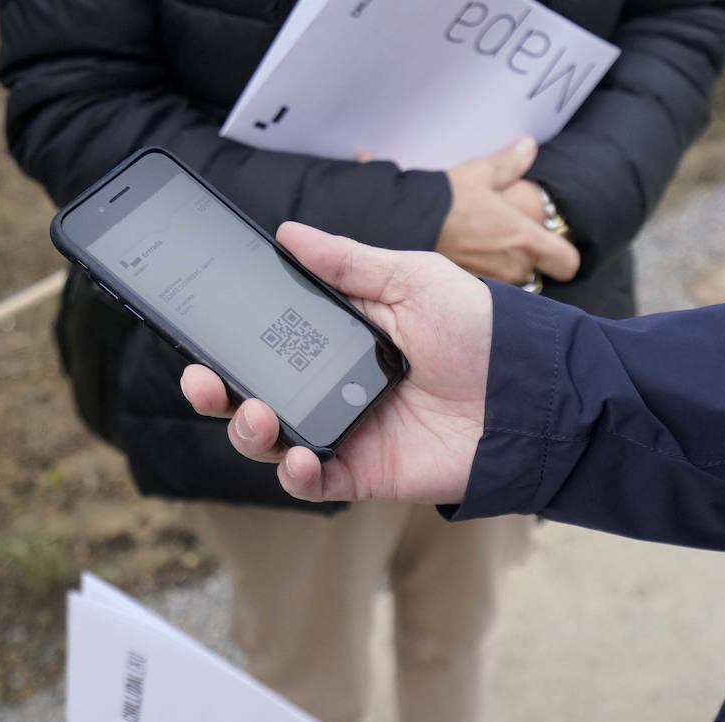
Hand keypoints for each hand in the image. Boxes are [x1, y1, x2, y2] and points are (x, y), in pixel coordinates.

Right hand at [181, 222, 492, 505]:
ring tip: (254, 412)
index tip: (199, 332)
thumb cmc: (478, 330)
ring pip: (275, 442)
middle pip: (257, 396)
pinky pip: (316, 482)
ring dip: (249, 431)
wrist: (526, 392)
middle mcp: (334, 387)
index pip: (269, 342)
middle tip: (202, 379)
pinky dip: (298, 475)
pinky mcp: (366, 471)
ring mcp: (347, 431)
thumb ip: (348, 263)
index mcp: (339, 340)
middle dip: (217, 392)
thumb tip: (287, 235)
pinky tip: (300, 457)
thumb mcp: (412, 279)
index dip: (230, 342)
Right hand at [436, 137, 578, 283]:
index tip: (552, 243)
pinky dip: (484, 278)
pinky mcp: (470, 290)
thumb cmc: (448, 201)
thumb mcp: (482, 174)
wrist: (407, 226)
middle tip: (511, 244)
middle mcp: (513, 268)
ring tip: (488, 252)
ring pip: (513, 284)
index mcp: (525, 239)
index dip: (563, 254)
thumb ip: (511, 164)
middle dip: (529, 261)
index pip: (567, 263)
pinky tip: (470, 261)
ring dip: (506, 271)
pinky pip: (488, 289)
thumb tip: (528, 147)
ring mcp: (492, 283)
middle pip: (538, 274)